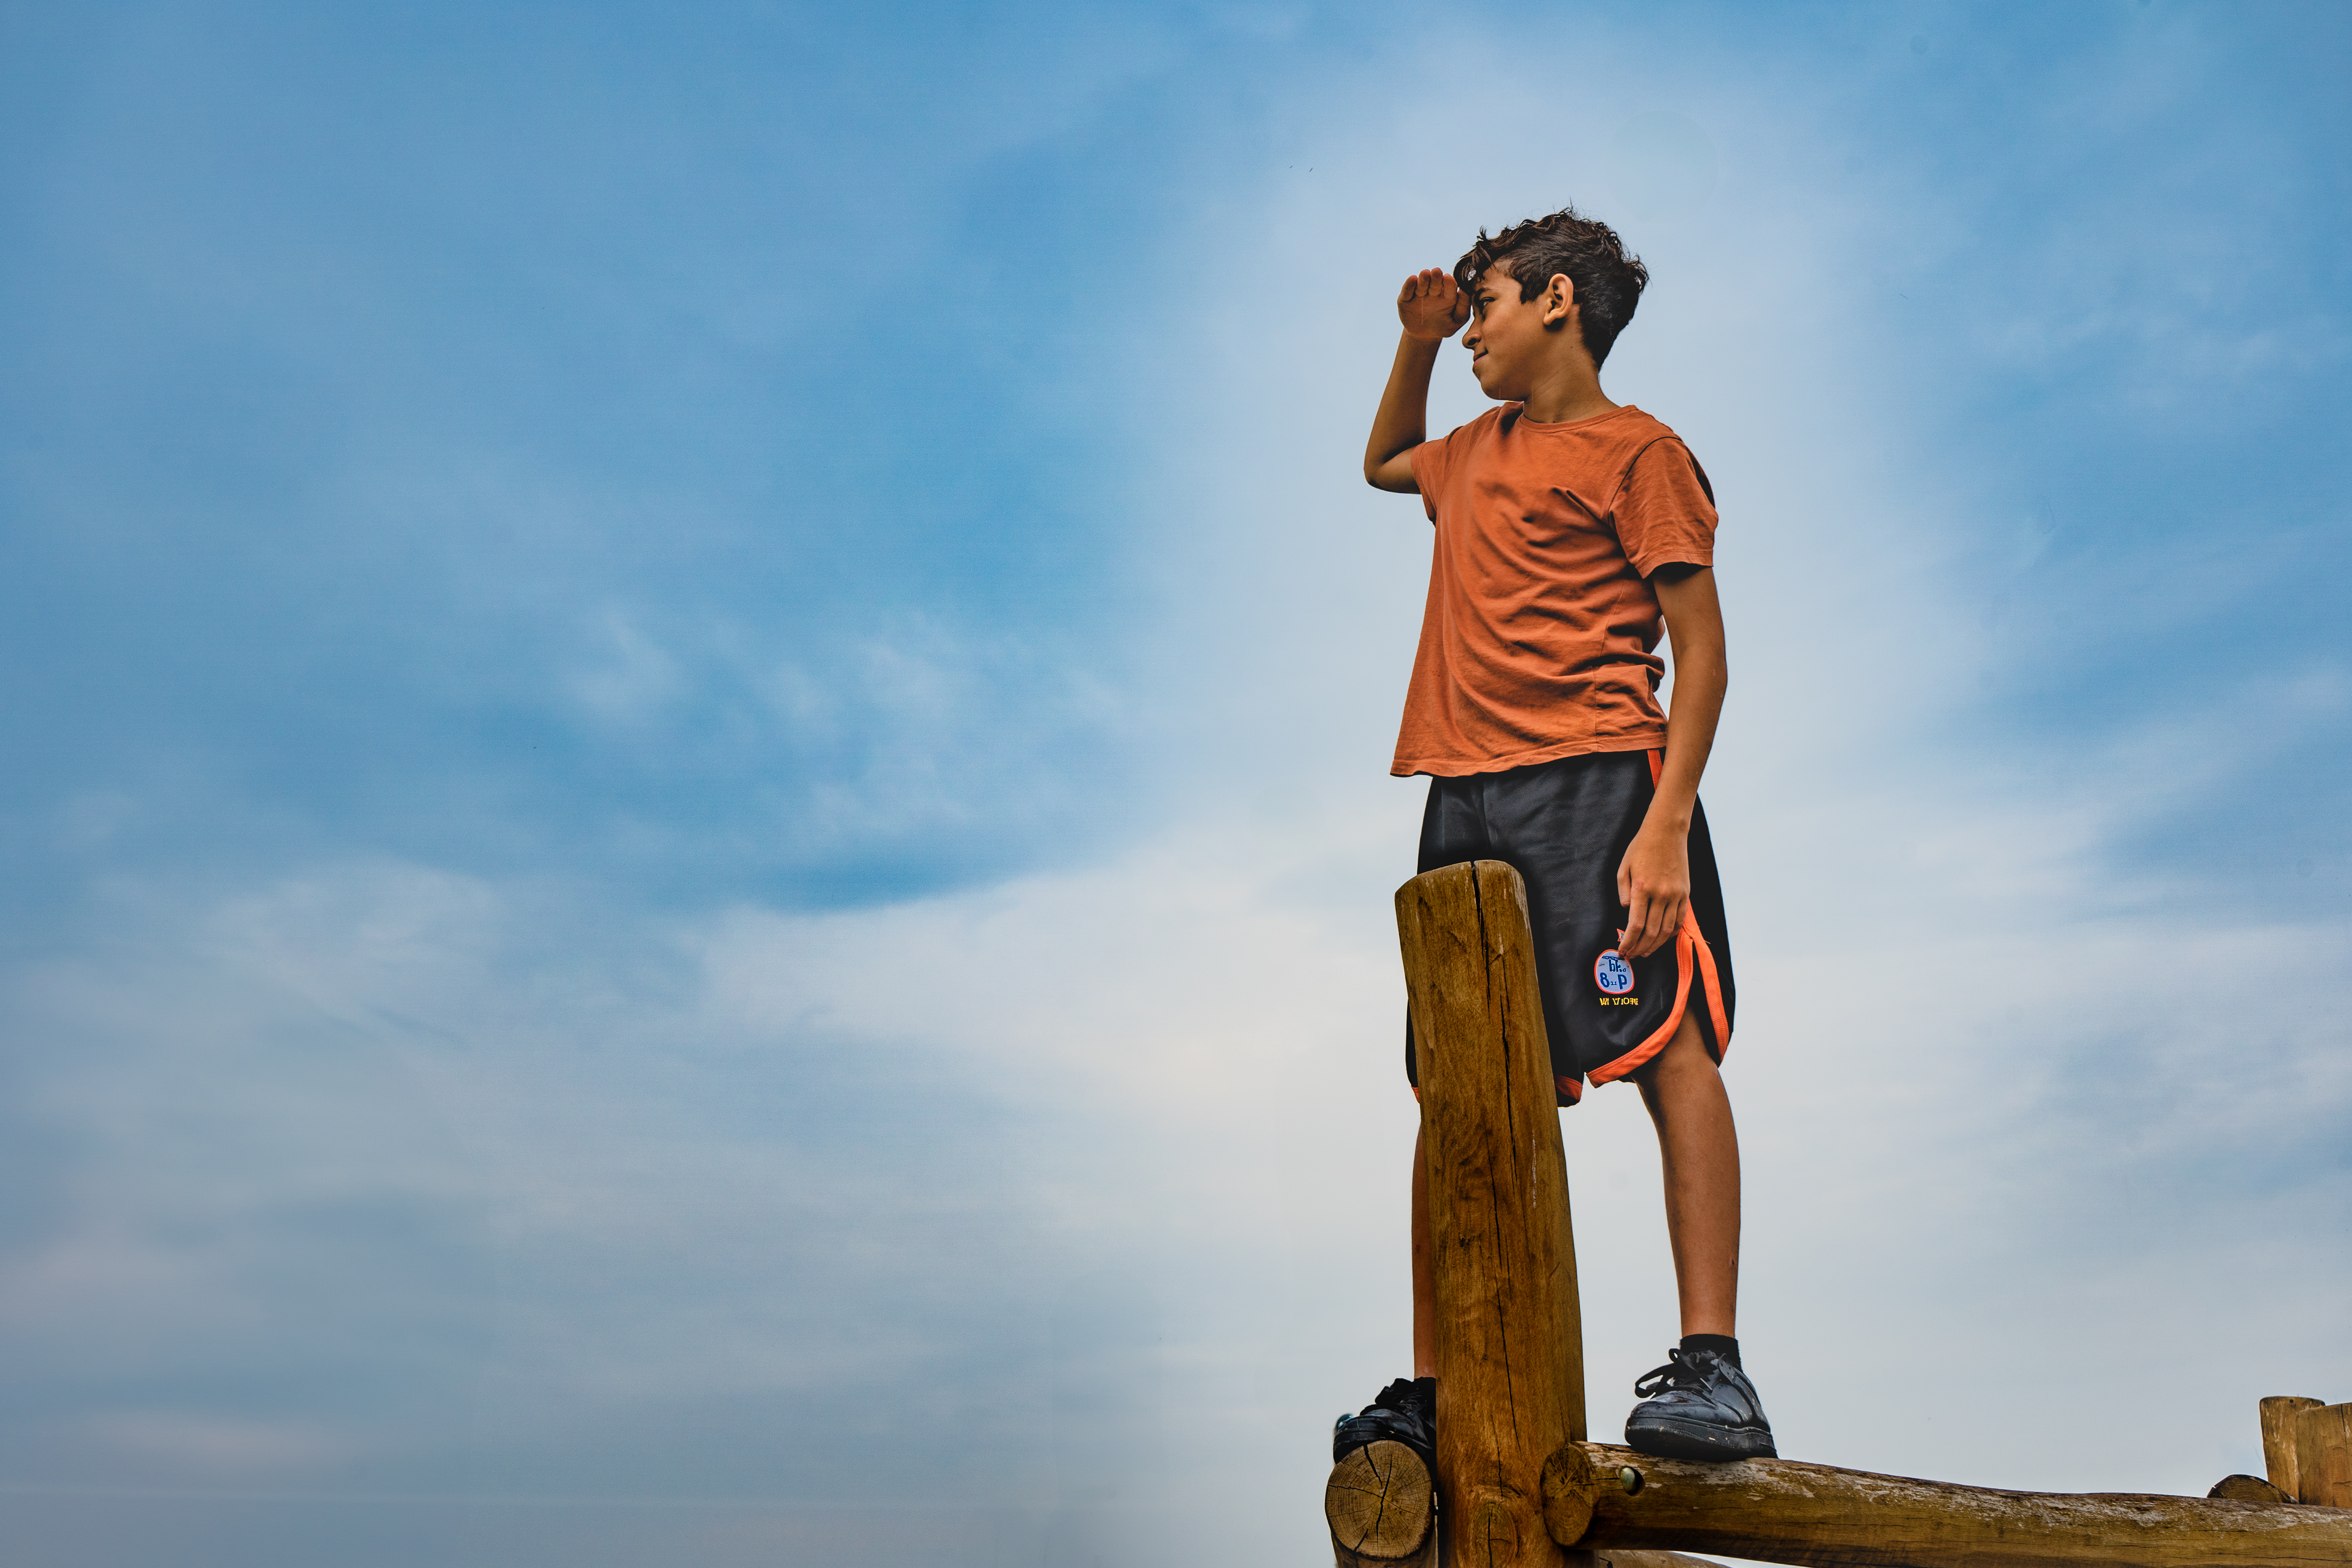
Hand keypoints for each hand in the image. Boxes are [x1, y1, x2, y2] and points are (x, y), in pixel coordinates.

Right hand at [1397, 268, 1468, 339]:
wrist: (1424, 336)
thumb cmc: (1443, 326)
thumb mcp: (1457, 320)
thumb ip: (1463, 306)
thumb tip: (1465, 291)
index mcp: (1448, 295)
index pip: (1449, 286)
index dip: (1449, 282)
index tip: (1448, 278)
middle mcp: (1433, 291)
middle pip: (1435, 282)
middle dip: (1435, 277)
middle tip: (1437, 272)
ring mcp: (1419, 294)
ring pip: (1421, 284)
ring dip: (1423, 278)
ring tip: (1425, 274)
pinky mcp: (1405, 299)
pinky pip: (1407, 290)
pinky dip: (1409, 285)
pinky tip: (1412, 279)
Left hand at [1614, 819, 1689, 959]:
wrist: (1667, 832)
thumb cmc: (1641, 848)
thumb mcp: (1623, 867)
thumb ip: (1622, 892)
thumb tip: (1626, 912)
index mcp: (1642, 888)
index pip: (1635, 925)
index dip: (1629, 942)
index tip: (1623, 951)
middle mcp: (1661, 894)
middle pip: (1651, 931)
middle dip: (1640, 948)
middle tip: (1633, 956)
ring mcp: (1676, 894)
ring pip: (1666, 929)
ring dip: (1655, 945)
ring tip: (1646, 952)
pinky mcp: (1686, 893)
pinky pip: (1679, 919)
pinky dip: (1671, 933)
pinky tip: (1662, 939)